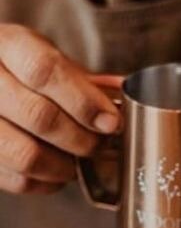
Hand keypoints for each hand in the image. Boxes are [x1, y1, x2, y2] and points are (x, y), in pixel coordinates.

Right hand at [0, 24, 120, 194]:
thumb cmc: (19, 65)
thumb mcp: (47, 54)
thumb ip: (82, 78)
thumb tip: (122, 97)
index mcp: (6, 45)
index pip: (45, 71)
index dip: (84, 101)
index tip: (112, 122)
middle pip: (39, 116)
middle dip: (82, 138)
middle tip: (103, 144)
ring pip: (25, 155)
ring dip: (65, 165)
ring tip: (82, 160)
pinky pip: (14, 179)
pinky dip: (45, 182)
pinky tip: (58, 171)